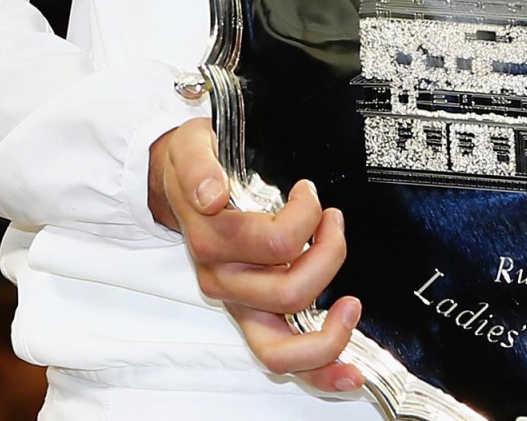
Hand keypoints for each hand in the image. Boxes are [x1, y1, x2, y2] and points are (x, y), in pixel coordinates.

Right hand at [149, 118, 361, 391]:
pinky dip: (319, 374)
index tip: (308, 191)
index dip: (305, 218)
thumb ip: (199, 168)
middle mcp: (224, 282)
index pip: (274, 244)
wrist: (175, 182)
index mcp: (212, 243)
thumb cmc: (196, 164)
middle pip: (289, 293)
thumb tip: (212, 196)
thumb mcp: (192, 148)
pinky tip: (351, 377)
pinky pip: (282, 361)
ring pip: (283, 345)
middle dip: (329, 258)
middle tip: (334, 222)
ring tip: (349, 294)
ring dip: (330, 323)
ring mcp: (238, 305)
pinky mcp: (253, 318)